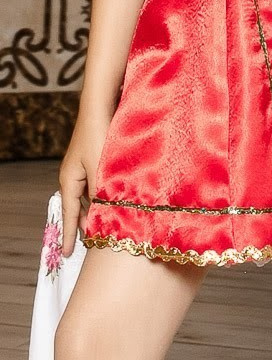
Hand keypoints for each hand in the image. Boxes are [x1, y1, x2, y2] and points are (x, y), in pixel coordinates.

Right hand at [59, 108, 109, 255]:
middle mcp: (74, 175)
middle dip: (84, 224)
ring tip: (105, 224)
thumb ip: (100, 194)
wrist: (101, 105)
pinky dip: (102, 195)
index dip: (69, 235)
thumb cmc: (99, 135)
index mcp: (70, 180)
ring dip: (95, 209)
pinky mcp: (95, 157)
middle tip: (93, 243)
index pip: (69, 214)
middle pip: (77, 207)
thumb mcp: (100, 169)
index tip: (68, 255)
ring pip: (88, 195)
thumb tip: (101, 215)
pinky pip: (96, 184)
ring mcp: (84, 166)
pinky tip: (114, 197)